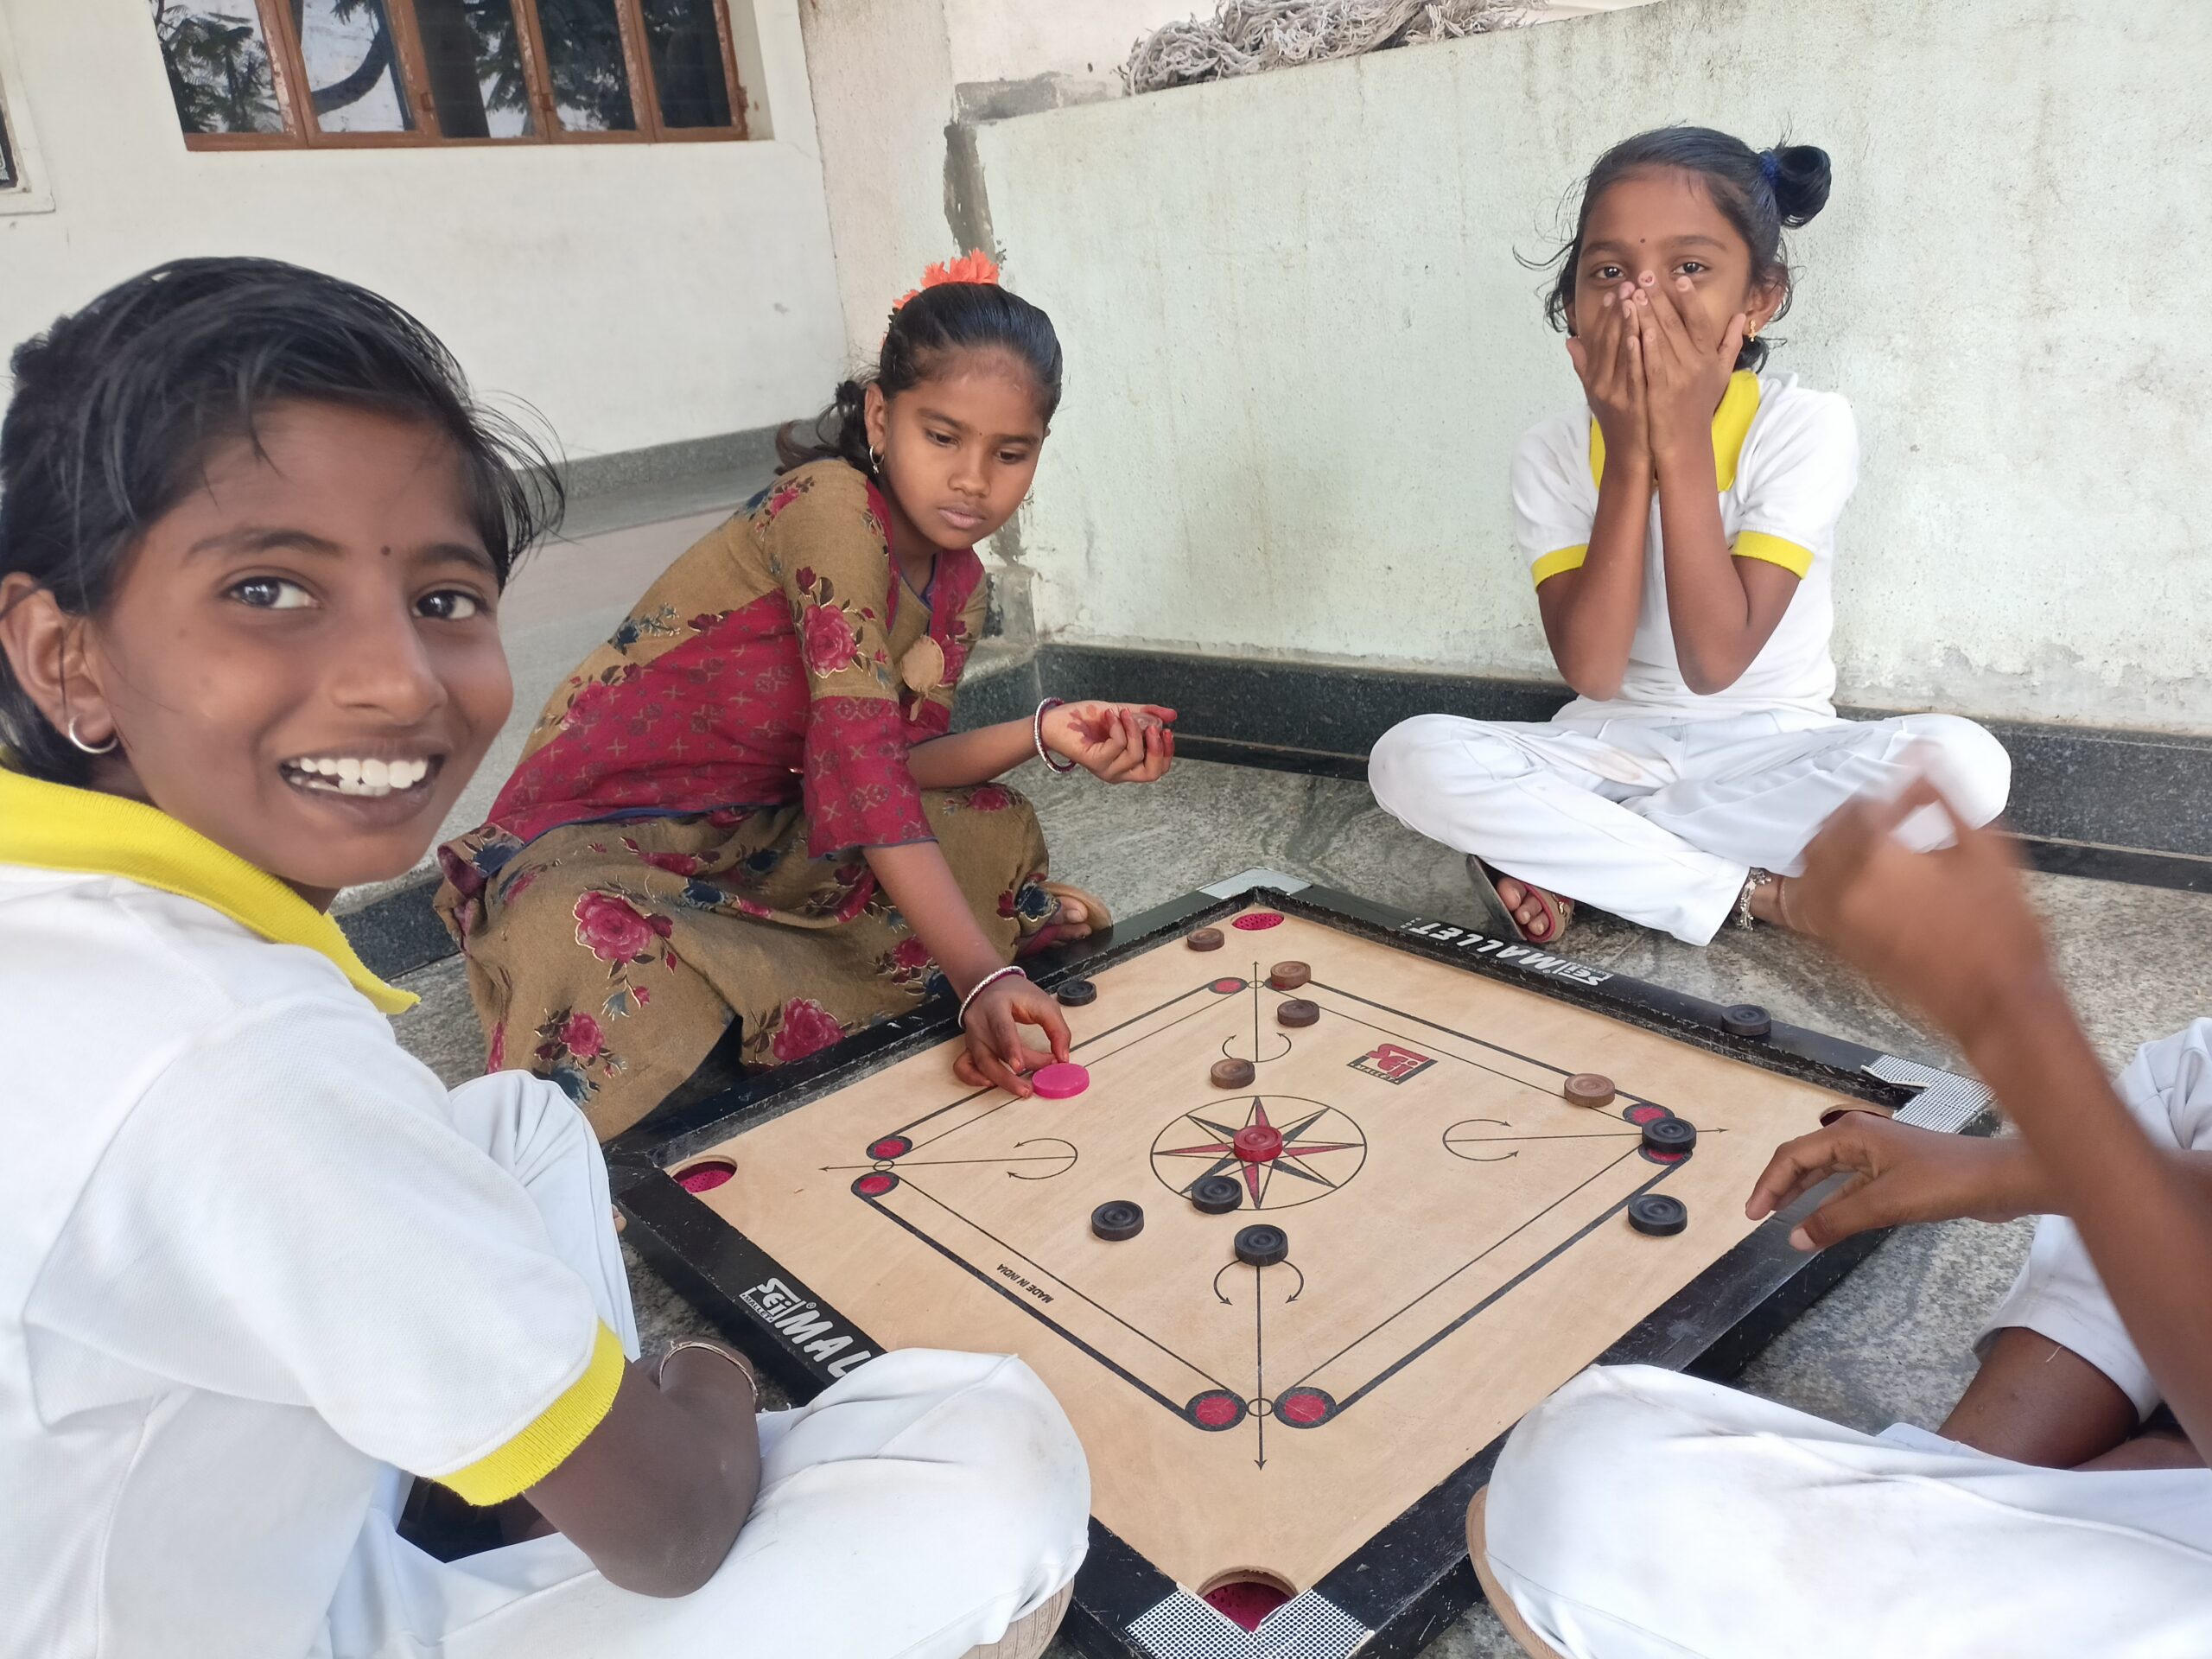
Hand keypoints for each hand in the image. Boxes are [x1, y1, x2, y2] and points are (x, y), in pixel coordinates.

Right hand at [952, 974, 1070, 1095]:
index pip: (1001, 1028)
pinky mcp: (969, 1046)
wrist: (992, 986)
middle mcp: (979, 1022)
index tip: (1019, 1067)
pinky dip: (973, 1078)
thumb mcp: (1044, 1004)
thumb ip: (1057, 1030)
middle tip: (1029, 1090)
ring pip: (980, 1064)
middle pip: (989, 1054)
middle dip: (1009, 1076)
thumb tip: (1063, 1059)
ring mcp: (971, 1036)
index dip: (1010, 1048)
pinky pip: (963, 1066)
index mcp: (997, 1006)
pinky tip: (991, 1083)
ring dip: (1000, 1081)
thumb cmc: (1019, 995)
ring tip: (1022, 1090)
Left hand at [1042, 701, 1176, 783]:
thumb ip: (1147, 715)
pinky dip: (1117, 727)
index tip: (1167, 730)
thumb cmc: (1087, 719)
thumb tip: (1173, 715)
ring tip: (1122, 712)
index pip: (1157, 769)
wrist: (1055, 720)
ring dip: (1133, 728)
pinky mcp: (1095, 761)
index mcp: (1128, 765)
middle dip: (1157, 748)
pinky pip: (1117, 745)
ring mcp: (1107, 770)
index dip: (1167, 752)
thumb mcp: (1123, 714)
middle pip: (1152, 773)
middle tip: (1154, 727)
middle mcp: (1119, 772)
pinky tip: (1109, 716)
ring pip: (1135, 754)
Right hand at [1565, 279, 1648, 465]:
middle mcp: (1601, 384)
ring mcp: (1617, 393)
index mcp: (1594, 379)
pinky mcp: (1633, 402)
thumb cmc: (1618, 423)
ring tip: (1634, 297)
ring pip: (1621, 352)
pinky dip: (1635, 352)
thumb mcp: (1595, 394)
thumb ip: (1584, 366)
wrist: (1631, 455)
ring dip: (1627, 323)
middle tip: (1628, 284)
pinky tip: (1640, 332)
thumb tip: (1570, 341)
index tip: (1614, 291)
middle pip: (1609, 341)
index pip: (1598, 340)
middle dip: (1618, 311)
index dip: (1605, 315)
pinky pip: (1633, 372)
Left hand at [1634, 271, 1744, 463]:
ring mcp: (1678, 377)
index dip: (1689, 299)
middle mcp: (1696, 364)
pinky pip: (1652, 363)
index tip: (1678, 279)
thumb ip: (1730, 344)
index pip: (1699, 321)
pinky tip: (1635, 327)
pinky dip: (1645, 344)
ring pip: (1661, 339)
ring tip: (1634, 293)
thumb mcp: (1721, 375)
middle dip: (1660, 298)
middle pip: (1676, 324)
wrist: (1685, 443)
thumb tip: (1741, 316)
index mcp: (1708, 357)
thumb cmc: (1699, 407)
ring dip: (1647, 314)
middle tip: (1646, 275)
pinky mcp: (1660, 391)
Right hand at [1747, 1112, 2045, 1250]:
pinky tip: (1825, 1219)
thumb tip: (1792, 1240)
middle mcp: (1859, 1137)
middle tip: (1759, 1215)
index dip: (1768, 1184)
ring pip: (1828, 1173)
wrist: (2001, 1180)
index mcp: (1850, 1134)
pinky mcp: (1896, 1172)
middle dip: (1780, 1186)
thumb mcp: (1885, 1203)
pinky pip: (1851, 1185)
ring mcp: (1878, 1154)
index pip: (1793, 1156)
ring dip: (1805, 1193)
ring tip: (1783, 1217)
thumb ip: (1836, 1221)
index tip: (1751, 1214)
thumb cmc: (1943, 1182)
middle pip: (1806, 1159)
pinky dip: (1833, 1201)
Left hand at [1791, 775, 2056, 1047]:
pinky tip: (1856, 875)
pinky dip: (1823, 880)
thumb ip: (1945, 797)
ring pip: (1807, 868)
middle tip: (1884, 808)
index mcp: (1877, 859)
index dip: (1890, 791)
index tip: (1912, 786)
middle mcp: (1843, 889)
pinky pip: (1810, 903)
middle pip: (1822, 833)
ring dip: (1831, 845)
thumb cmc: (2001, 929)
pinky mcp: (1839, 946)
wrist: (1995, 1001)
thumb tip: (1922, 758)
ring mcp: (1836, 921)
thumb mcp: (1985, 850)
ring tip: (1868, 839)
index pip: (1861, 807)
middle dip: (1851, 815)